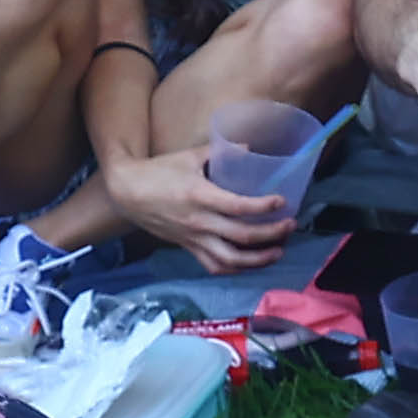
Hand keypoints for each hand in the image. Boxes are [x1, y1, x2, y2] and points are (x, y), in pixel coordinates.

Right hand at [104, 141, 292, 273]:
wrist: (127, 192)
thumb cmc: (158, 171)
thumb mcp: (189, 155)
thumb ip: (219, 152)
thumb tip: (248, 149)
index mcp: (200, 195)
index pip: (239, 206)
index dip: (264, 206)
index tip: (282, 201)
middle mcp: (199, 221)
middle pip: (242, 236)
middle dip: (272, 233)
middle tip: (290, 225)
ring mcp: (193, 238)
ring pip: (231, 259)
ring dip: (258, 259)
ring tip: (278, 251)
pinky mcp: (188, 248)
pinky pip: (214, 266)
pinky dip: (235, 268)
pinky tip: (251, 263)